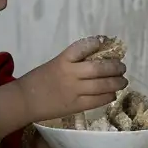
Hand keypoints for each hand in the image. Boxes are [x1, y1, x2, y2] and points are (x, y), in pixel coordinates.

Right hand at [9, 36, 130, 126]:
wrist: (25, 100)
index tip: (103, 42)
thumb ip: (72, 62)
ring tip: (123, 81)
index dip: (95, 44)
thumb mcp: (54, 65)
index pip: (81, 47)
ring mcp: (74, 91)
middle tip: (122, 67)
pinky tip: (112, 94)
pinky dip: (109, 96)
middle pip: (98, 68)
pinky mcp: (76, 105)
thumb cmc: (38, 81)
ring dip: (116, 83)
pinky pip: (98, 100)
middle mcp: (70, 74)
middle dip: (114, 67)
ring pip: (102, 85)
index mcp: (62, 60)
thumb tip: (97, 58)